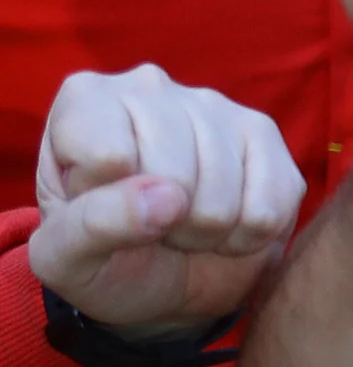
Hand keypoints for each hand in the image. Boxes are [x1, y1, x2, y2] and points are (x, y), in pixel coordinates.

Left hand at [29, 67, 303, 339]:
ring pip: (223, 191)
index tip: (99, 209)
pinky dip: (249, 235)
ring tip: (185, 225)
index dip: (109, 204)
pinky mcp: (264, 135)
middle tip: (151, 226)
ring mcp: (215, 106)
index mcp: (85, 99)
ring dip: (207, 232)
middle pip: (173, 174)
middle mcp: (150, 86)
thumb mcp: (68, 256)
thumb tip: (168, 198)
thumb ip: (94, 226)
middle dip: (166, 224)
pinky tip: (227, 224)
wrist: (164, 281)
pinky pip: (270, 204)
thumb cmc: (102, 257)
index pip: (109, 156)